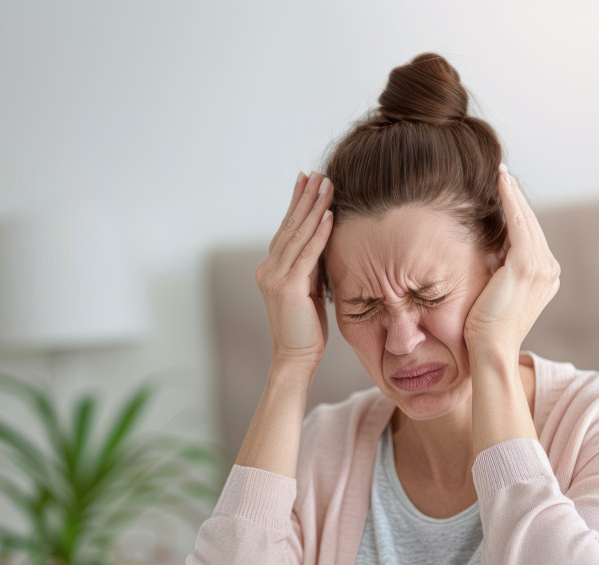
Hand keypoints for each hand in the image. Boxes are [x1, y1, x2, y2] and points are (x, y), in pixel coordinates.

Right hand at [255, 170, 334, 369]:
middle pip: (289, 225)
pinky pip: (307, 254)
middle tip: (317, 174)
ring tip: (326, 186)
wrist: (295, 356)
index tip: (307, 180)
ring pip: (297, 235)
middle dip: (305, 197)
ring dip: (314, 208)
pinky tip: (330, 215)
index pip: (285, 229)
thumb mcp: (309, 287)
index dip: (296, 203)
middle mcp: (268, 268)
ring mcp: (275, 277)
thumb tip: (324, 237)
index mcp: (271, 268)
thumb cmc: (306, 327)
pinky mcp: (288, 287)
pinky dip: (320, 233)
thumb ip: (311, 263)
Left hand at [464, 164, 560, 358]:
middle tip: (502, 173)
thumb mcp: (496, 289)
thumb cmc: (485, 327)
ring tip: (500, 174)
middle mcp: (549, 269)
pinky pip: (518, 224)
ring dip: (512, 194)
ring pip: (526, 220)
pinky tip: (501, 183)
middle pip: (531, 224)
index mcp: (545, 275)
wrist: (490, 349)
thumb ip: (499, 266)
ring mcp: (542, 267)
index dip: (517, 211)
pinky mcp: (526, 265)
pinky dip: (510, 201)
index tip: (504, 190)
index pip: (530, 236)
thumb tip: (488, 243)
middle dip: (516, 198)